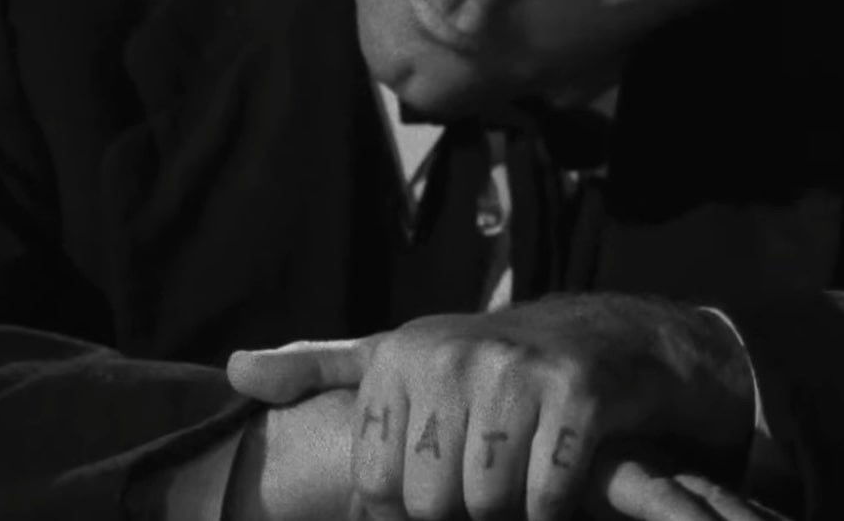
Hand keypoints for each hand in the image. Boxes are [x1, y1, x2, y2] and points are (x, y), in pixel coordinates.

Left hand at [226, 294, 755, 520]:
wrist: (611, 340)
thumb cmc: (492, 363)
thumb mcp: (402, 356)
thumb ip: (319, 368)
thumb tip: (232, 371)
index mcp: (401, 355)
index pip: (377, 488)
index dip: (407, 510)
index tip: (435, 492)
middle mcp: (454, 355)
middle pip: (431, 502)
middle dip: (460, 511)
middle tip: (485, 482)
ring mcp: (518, 374)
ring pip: (487, 505)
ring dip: (509, 510)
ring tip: (519, 479)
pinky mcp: (578, 397)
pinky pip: (545, 498)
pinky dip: (554, 506)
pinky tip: (559, 477)